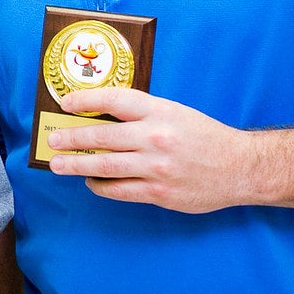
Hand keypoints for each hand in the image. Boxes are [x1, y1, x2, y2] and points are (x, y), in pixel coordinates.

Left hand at [48, 86, 255, 212]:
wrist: (240, 167)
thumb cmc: (204, 137)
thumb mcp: (175, 113)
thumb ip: (142, 114)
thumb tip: (100, 116)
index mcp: (161, 112)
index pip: (114, 100)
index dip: (86, 100)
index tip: (66, 103)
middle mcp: (156, 138)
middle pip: (102, 136)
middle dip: (71, 138)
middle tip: (53, 140)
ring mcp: (157, 168)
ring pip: (105, 166)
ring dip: (77, 165)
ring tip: (58, 165)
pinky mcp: (159, 193)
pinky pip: (119, 191)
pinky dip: (101, 186)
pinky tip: (91, 182)